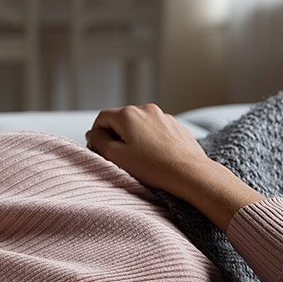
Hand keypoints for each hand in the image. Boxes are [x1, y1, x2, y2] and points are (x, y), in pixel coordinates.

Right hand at [85, 103, 212, 193]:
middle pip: (121, 119)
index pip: (102, 118)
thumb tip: (93, 134)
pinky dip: (150, 140)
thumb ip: (98, 141)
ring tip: (139, 159)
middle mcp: (145, 109)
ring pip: (139, 124)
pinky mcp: (176, 125)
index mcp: (128, 114)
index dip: (97, 134)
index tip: (100, 150)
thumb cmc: (152, 166)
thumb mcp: (116, 156)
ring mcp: (163, 116)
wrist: (189, 172)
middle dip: (116, 136)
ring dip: (134, 138)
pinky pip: (155, 130)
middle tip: (119, 157)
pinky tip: (155, 157)